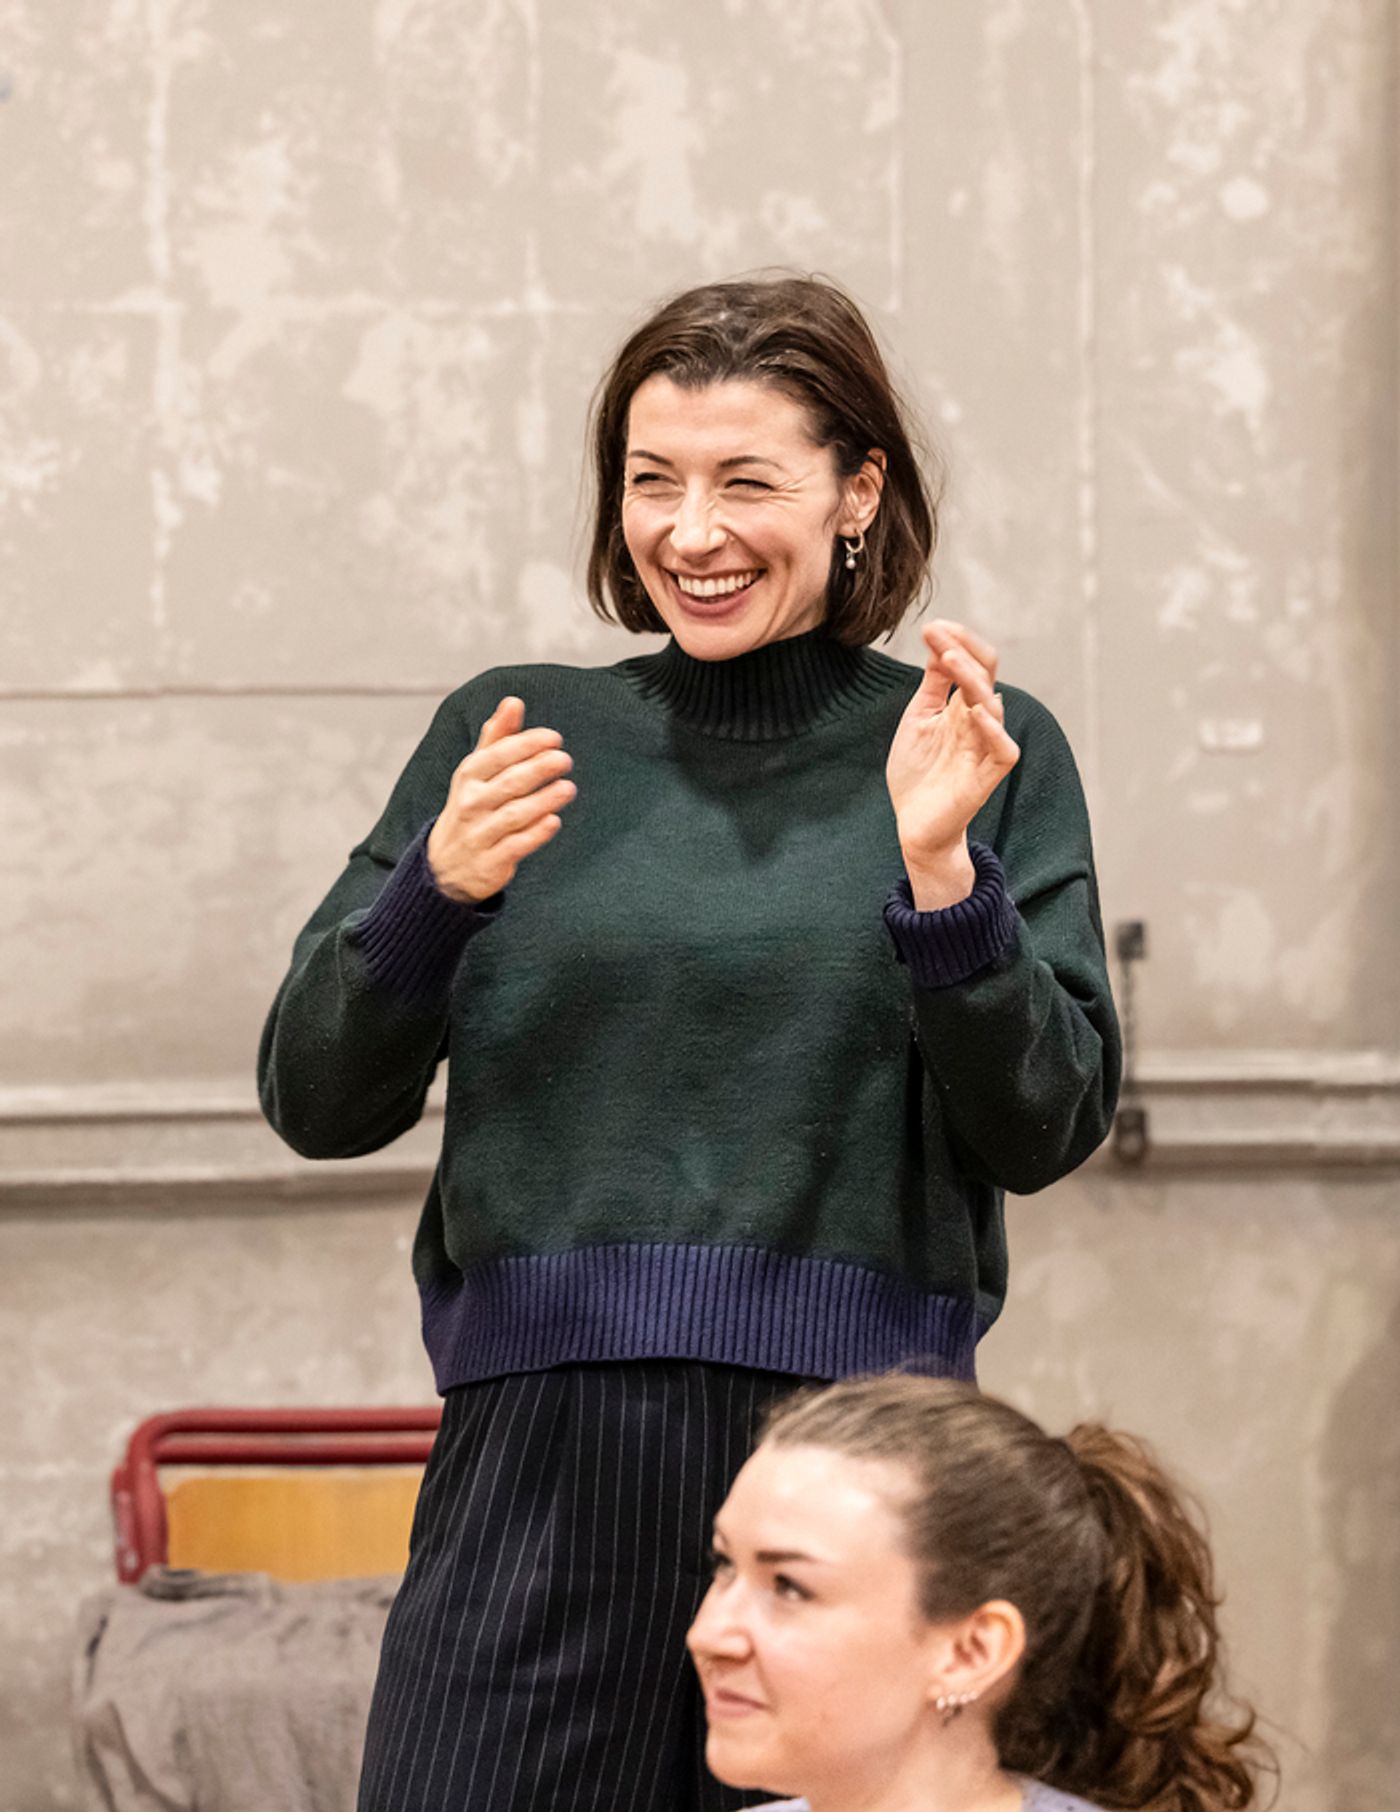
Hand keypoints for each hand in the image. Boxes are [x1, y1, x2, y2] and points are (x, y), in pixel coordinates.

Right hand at [426, 698, 575, 903]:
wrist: (444, 866)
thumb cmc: (472, 807)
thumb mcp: (476, 772)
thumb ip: (497, 737)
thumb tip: (513, 701)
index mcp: (469, 776)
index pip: (497, 755)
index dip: (526, 744)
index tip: (554, 738)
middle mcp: (472, 804)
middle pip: (508, 783)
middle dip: (538, 769)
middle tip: (564, 759)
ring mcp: (480, 835)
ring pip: (514, 814)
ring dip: (543, 800)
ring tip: (568, 788)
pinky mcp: (492, 863)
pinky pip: (516, 846)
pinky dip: (535, 834)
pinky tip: (554, 821)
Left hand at [885, 620, 1019, 908]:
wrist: (913, 825)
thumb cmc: (918, 774)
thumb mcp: (919, 719)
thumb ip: (932, 685)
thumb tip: (939, 642)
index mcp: (961, 707)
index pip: (974, 664)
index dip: (958, 643)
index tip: (932, 627)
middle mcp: (977, 722)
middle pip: (985, 677)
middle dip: (963, 652)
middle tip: (939, 633)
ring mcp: (984, 748)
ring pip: (992, 706)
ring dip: (971, 681)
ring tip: (949, 660)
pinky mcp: (987, 777)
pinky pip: (1004, 750)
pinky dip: (994, 730)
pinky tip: (976, 712)